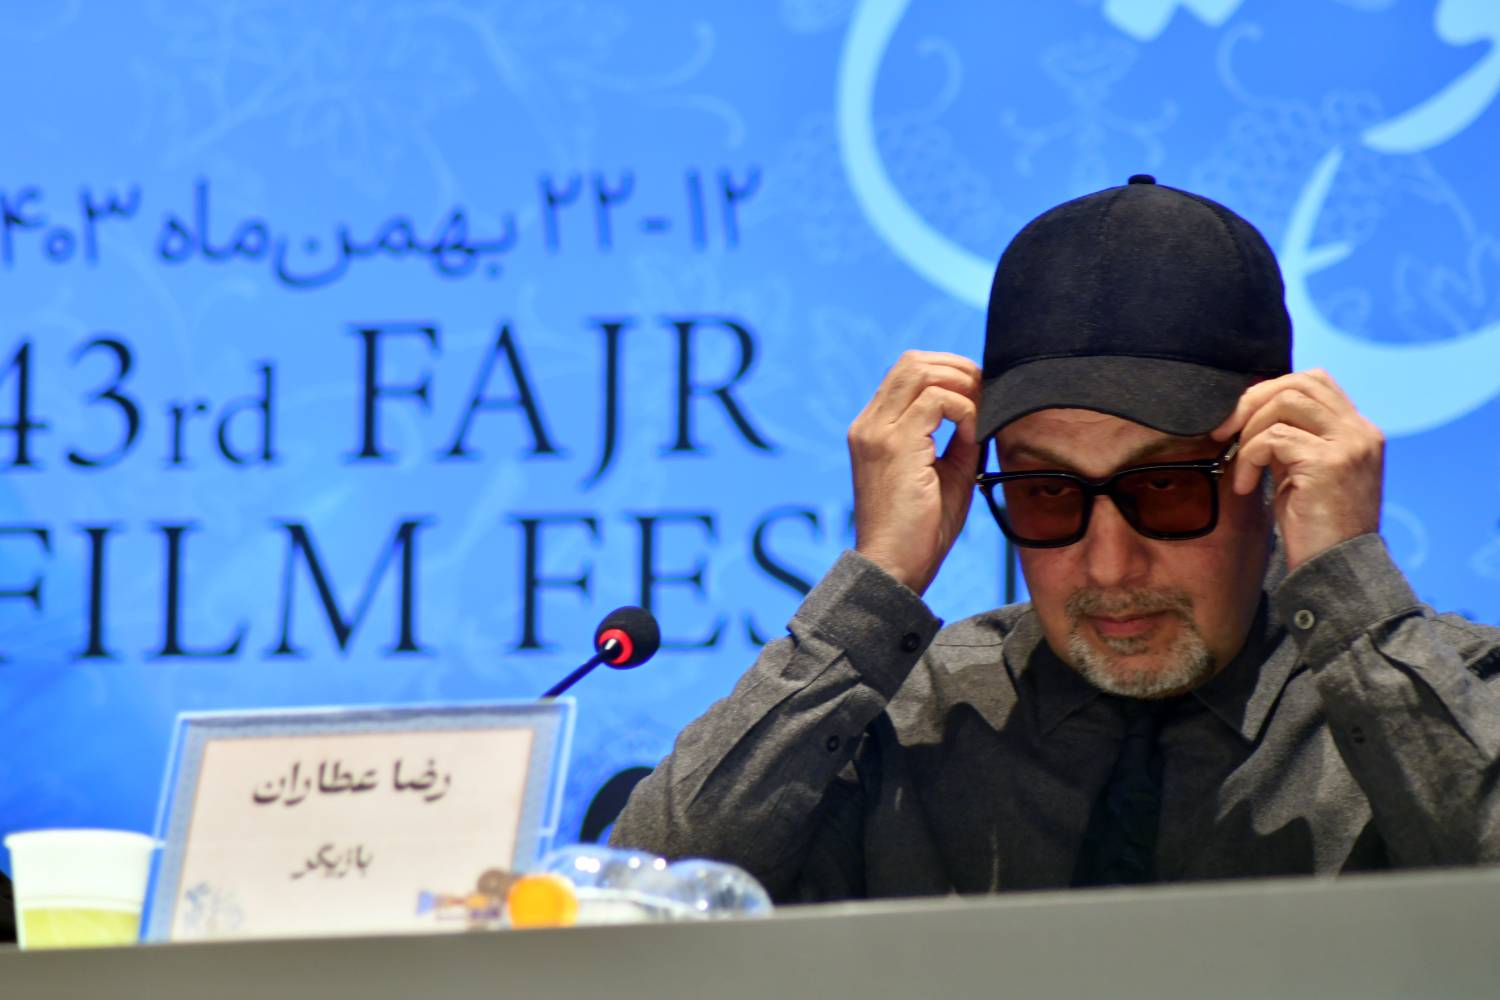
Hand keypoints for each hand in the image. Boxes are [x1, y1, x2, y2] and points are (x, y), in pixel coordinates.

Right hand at [848, 351, 980, 594]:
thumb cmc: (920, 530)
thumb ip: (957, 437)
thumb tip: (985, 409)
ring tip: (979, 415)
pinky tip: (971, 437)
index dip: (948, 373)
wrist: (895, 567)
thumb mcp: (945, 472)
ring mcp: (877, 432)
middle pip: (912, 361)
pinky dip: (964, 411)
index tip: (979, 395)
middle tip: (986, 395)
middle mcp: (869, 424)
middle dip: (957, 369)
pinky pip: (937, 401)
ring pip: (921, 370)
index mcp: (874, 429)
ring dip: (961, 385)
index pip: (907, 373)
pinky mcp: (894, 445)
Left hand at [1211, 369, 1383, 572]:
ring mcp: (1349, 444)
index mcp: (1357, 430)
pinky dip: (1250, 457)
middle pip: (1300, 381)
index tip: (1239, 420)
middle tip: (1225, 432)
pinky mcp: (1330, 463)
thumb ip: (1288, 439)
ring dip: (1250, 431)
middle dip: (1252, 401)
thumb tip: (1247, 412)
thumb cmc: (1314, 527)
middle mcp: (1360, 431)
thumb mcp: (1301, 472)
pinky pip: (1274, 438)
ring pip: (1286, 402)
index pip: (1314, 381)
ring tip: (1240, 466)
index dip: (1269, 390)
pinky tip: (1246, 486)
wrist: (1335, 570)